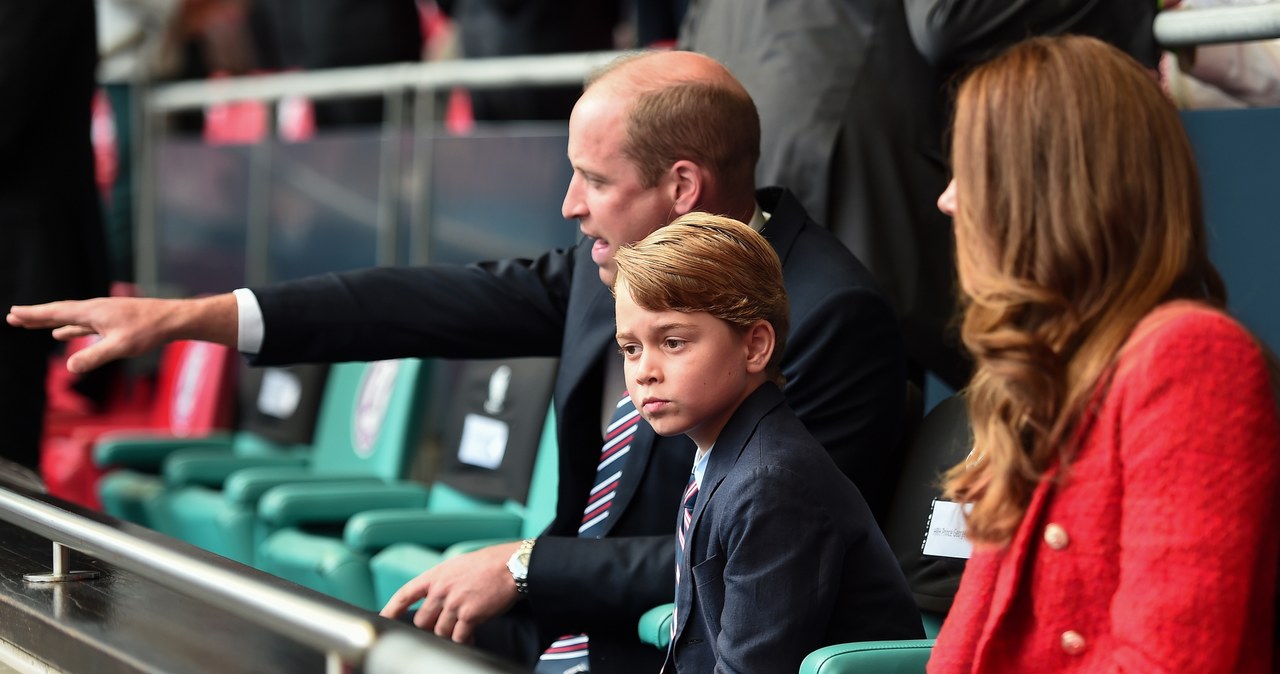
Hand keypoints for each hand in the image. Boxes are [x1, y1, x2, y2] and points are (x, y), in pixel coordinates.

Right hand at [6, 294, 236, 372]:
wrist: (173, 319)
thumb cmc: (149, 331)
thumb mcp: (121, 346)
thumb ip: (95, 356)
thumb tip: (71, 368)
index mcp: (92, 312)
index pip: (56, 312)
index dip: (33, 314)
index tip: (13, 313)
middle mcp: (95, 309)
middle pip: (59, 312)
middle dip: (36, 316)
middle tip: (13, 317)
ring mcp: (104, 314)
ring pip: (70, 318)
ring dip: (50, 321)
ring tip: (32, 324)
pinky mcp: (113, 320)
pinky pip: (83, 324)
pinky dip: (70, 328)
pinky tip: (63, 334)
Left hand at [379, 542, 520, 643]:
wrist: (512, 565)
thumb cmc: (489, 564)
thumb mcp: (457, 566)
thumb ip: (442, 582)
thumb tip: (434, 599)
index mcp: (436, 576)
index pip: (405, 594)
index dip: (391, 609)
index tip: (383, 619)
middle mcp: (441, 590)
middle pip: (422, 621)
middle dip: (432, 627)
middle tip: (445, 626)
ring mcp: (454, 603)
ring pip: (440, 632)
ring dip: (450, 635)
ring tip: (463, 632)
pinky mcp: (469, 615)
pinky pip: (459, 637)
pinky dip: (464, 640)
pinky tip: (471, 637)